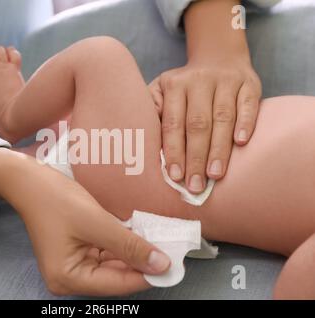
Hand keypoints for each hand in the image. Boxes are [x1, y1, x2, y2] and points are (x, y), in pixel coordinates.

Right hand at [0, 149, 169, 295]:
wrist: (30, 180)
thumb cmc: (55, 199)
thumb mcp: (96, 222)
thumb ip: (129, 245)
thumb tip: (161, 265)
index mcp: (68, 278)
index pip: (116, 284)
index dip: (147, 275)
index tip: (174, 266)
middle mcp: (70, 278)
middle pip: (115, 277)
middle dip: (142, 264)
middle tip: (171, 251)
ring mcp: (74, 265)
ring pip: (113, 265)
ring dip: (134, 253)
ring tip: (160, 242)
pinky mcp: (78, 251)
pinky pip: (106, 253)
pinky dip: (123, 245)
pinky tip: (141, 236)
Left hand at [150, 60, 261, 192]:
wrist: (218, 56)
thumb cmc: (185, 85)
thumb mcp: (162, 90)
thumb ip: (152, 111)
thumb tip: (144, 143)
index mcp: (175, 86)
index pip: (173, 123)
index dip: (174, 150)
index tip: (174, 176)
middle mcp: (200, 81)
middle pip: (198, 124)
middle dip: (196, 157)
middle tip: (195, 185)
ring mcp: (226, 82)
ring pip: (223, 118)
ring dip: (219, 148)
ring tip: (215, 175)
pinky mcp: (249, 84)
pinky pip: (248, 105)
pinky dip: (246, 123)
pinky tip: (241, 143)